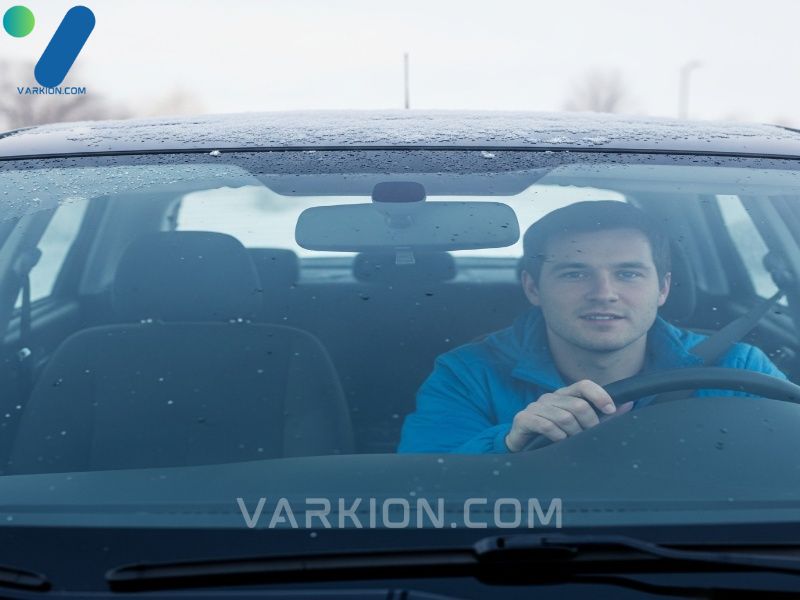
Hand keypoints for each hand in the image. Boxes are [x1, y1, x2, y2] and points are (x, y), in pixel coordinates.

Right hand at [504, 379, 632, 451]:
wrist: (523, 448)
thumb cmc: (555, 437)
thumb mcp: (579, 425)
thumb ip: (603, 416)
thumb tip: (628, 404)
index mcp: (563, 395)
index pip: (584, 385)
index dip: (600, 395)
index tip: (610, 410)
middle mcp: (549, 397)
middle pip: (578, 405)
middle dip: (589, 424)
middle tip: (588, 437)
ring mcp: (535, 406)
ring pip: (564, 417)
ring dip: (573, 434)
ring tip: (572, 442)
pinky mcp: (524, 418)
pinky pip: (547, 426)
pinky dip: (558, 437)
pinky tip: (559, 442)